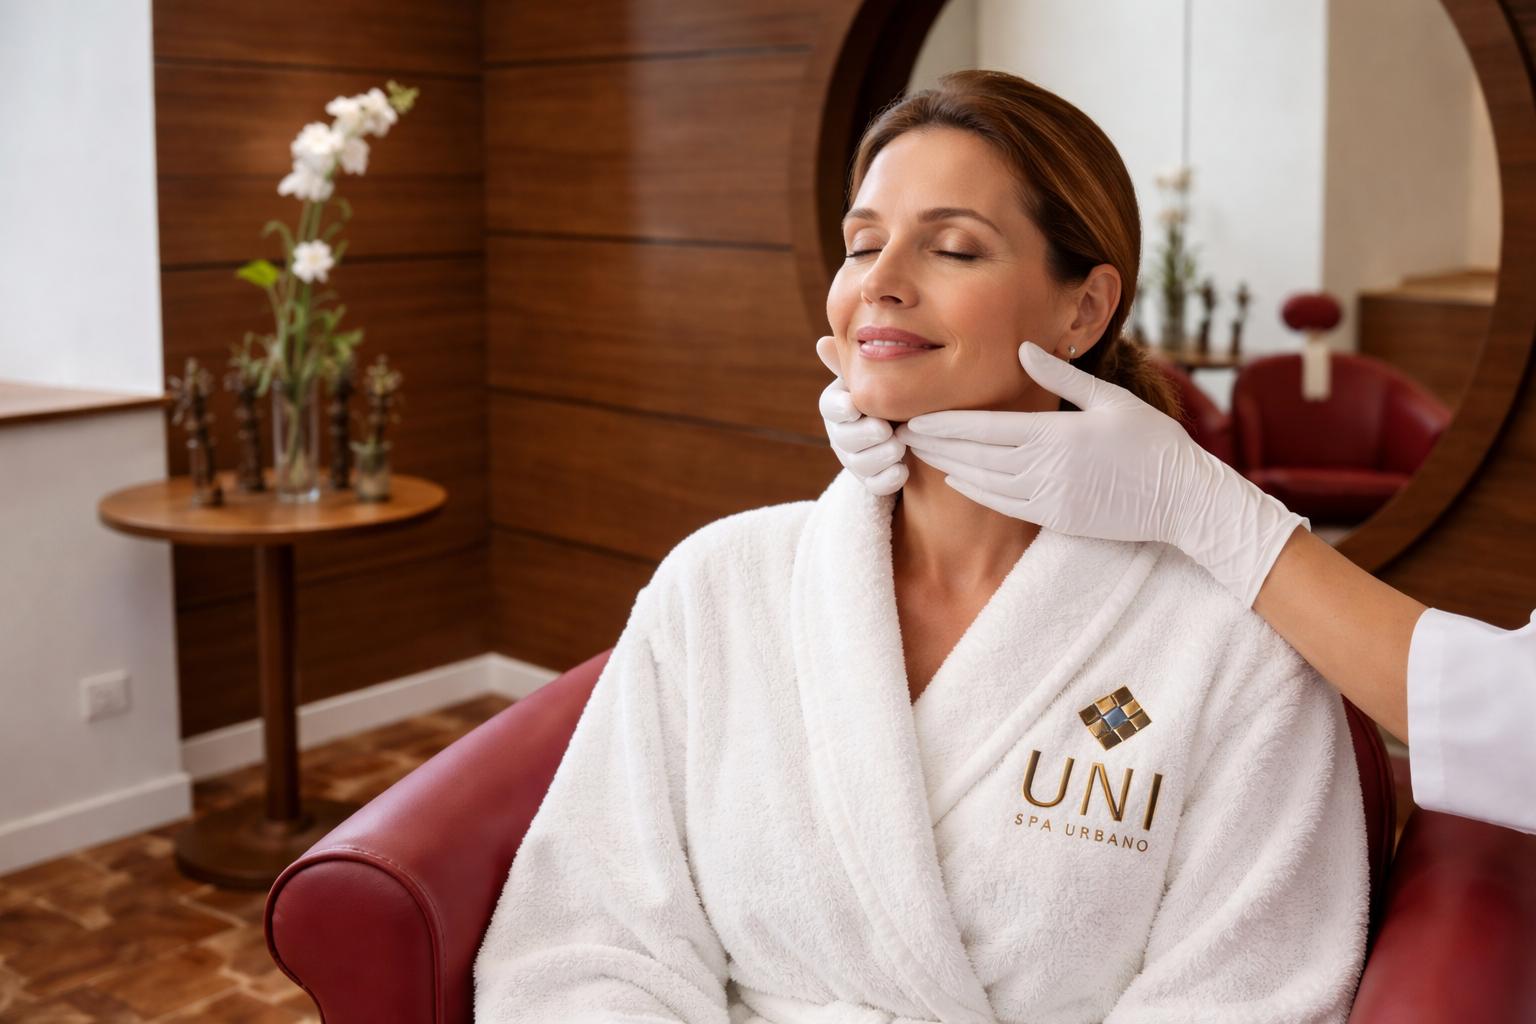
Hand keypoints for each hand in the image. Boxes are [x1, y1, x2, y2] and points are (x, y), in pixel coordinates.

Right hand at [816, 335, 907, 495]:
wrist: (910, 420)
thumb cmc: (891, 389)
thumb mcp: (875, 375)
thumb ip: (856, 363)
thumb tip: (822, 343)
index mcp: (838, 403)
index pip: (830, 407)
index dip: (841, 409)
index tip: (855, 407)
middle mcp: (840, 433)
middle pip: (843, 439)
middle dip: (865, 435)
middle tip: (886, 429)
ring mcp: (855, 459)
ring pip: (860, 464)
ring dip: (881, 456)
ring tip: (900, 446)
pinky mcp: (872, 479)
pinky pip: (876, 486)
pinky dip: (889, 479)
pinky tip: (904, 468)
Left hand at [898, 342, 1304, 605]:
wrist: (1183, 498)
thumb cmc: (1152, 441)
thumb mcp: (1109, 398)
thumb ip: (1062, 376)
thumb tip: (1025, 349)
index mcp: (1055, 434)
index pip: (984, 428)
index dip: (946, 423)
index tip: (917, 416)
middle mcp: (1045, 468)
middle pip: (975, 455)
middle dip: (936, 443)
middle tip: (903, 432)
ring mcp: (1049, 498)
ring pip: (984, 483)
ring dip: (949, 467)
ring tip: (922, 453)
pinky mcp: (1057, 519)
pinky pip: (1004, 505)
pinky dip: (976, 492)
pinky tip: (959, 479)